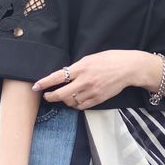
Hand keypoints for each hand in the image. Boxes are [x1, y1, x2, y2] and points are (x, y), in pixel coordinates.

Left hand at [33, 50, 149, 108]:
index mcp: (81, 68)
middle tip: (47, 96)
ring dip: (64, 100)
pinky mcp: (98, 99)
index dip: (44, 83)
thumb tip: (64, 74)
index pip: (57, 77)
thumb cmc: (110, 60)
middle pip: (61, 94)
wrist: (128, 69)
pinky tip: (75, 100)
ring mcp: (91, 92)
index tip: (36, 86)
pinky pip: (81, 106)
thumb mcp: (90, 58)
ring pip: (71, 102)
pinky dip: (75, 105)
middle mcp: (84, 81)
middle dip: (50, 97)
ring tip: (64, 96)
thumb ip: (77, 67)